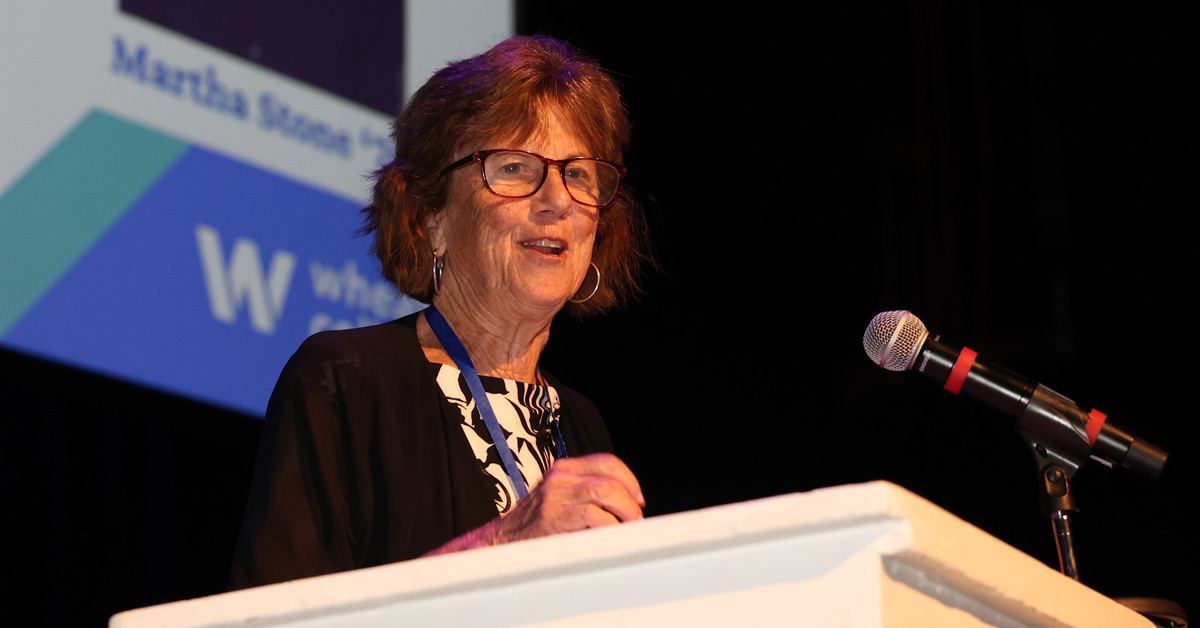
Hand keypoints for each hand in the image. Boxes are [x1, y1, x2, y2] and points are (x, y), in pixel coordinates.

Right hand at [423, 453, 643, 555]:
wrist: (499, 544)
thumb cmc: (535, 528)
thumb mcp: (559, 500)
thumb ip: (585, 496)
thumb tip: (627, 506)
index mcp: (563, 469)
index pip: (607, 462)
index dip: (629, 479)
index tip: (639, 499)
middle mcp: (559, 476)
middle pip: (610, 478)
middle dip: (630, 501)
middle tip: (636, 521)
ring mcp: (554, 495)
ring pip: (605, 492)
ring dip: (625, 512)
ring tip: (630, 529)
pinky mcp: (552, 517)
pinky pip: (592, 515)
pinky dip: (609, 526)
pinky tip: (611, 537)